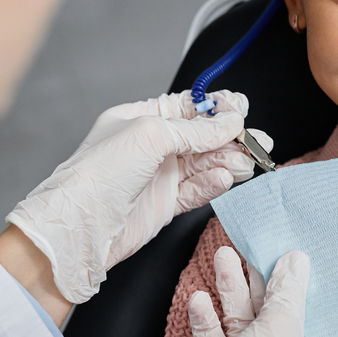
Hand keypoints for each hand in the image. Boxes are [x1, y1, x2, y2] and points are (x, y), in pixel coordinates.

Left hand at [5, 90, 272, 303]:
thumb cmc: (98, 175)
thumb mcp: (151, 136)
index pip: (188, 108)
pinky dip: (214, 184)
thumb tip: (229, 122)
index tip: (241, 111)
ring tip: (247, 163)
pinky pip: (198, 189)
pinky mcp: (165, 203)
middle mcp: (151, 146)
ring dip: (229, 161)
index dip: (217, 109)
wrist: (80, 228)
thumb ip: (195, 129)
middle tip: (257, 141)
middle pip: (202, 136)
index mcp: (141, 119)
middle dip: (231, 137)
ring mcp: (159, 175)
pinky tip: (225, 179)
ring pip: (205, 163)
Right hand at [134, 250, 317, 336]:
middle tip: (249, 247)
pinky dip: (208, 318)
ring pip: (240, 322)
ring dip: (231, 290)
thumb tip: (297, 259)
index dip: (301, 290)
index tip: (293, 258)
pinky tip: (200, 298)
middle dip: (259, 282)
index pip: (309, 321)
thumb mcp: (283, 327)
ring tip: (224, 255)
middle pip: (272, 317)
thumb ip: (288, 290)